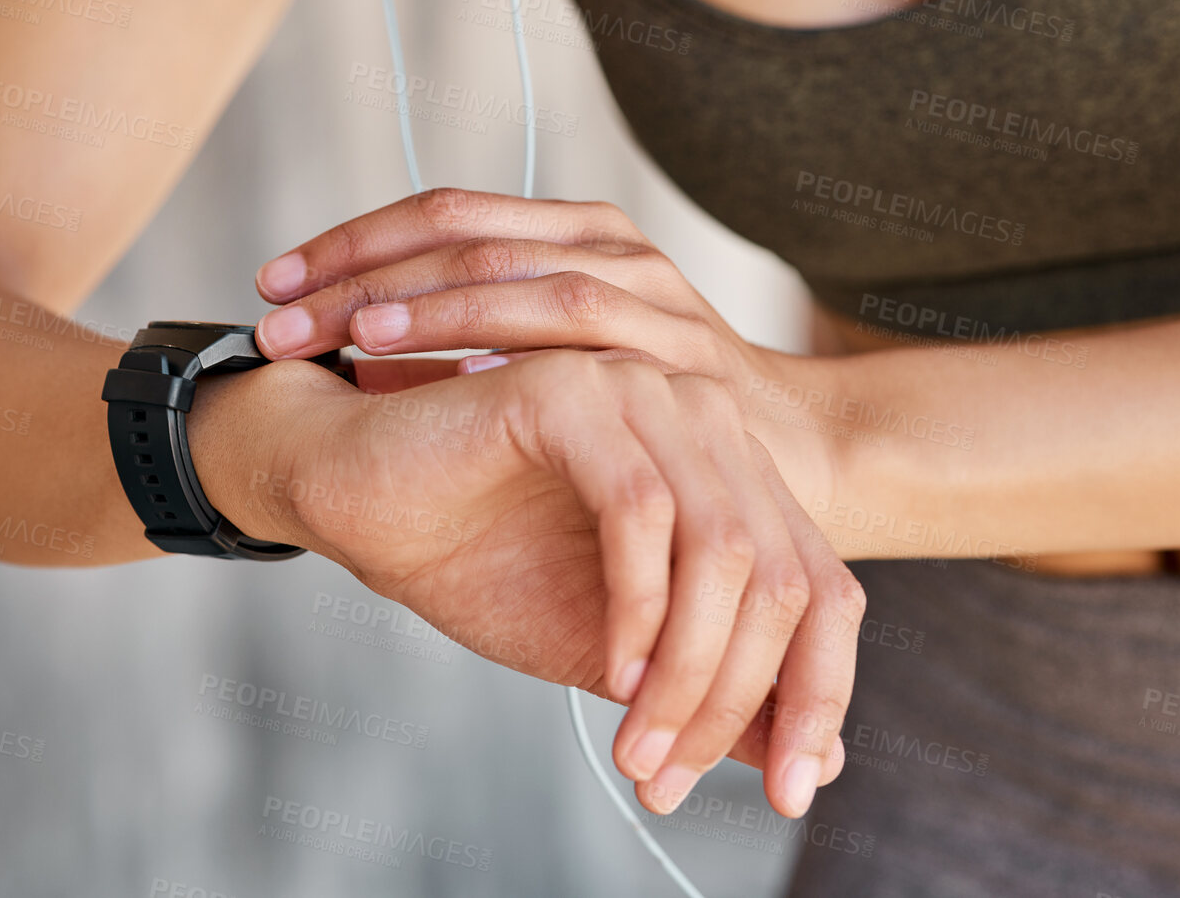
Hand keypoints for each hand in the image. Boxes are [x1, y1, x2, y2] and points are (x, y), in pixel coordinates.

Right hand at [193, 350, 865, 818]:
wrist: (357, 497)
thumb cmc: (476, 557)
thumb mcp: (615, 652)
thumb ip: (712, 689)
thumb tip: (816, 762)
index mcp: (730, 475)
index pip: (823, 588)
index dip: (820, 695)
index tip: (795, 790)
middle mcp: (704, 423)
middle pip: (786, 577)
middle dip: (738, 700)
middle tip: (673, 779)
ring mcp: (642, 394)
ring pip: (726, 549)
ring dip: (688, 671)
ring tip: (636, 749)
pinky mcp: (574, 389)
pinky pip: (644, 510)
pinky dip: (638, 607)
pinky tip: (607, 669)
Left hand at [250, 187, 764, 385]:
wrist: (799, 450)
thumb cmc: (655, 410)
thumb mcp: (563, 357)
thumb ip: (479, 339)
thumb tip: (361, 355)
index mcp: (569, 233)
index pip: (440, 213)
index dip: (348, 243)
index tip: (269, 285)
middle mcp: (607, 246)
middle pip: (460, 238)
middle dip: (358, 278)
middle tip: (275, 324)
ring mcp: (651, 294)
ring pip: (518, 277)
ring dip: (426, 307)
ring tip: (349, 340)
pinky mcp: (683, 353)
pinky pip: (590, 338)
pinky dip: (518, 348)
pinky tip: (459, 375)